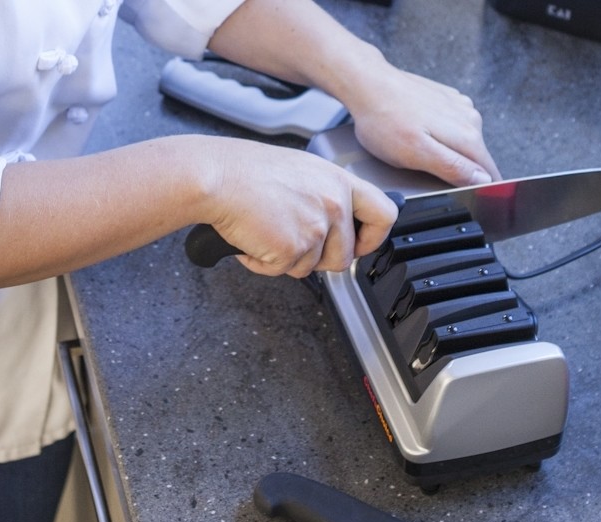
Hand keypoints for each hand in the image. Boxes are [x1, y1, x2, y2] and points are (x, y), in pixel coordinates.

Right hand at [200, 138, 398, 278]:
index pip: (384, 215)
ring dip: (287, 260)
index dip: (372, 238)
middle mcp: (333, 203)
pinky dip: (263, 262)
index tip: (358, 244)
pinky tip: (252, 238)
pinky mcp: (294, 248)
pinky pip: (283, 271)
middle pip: (344, 256)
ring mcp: (316, 228)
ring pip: (312, 268)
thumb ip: (323, 197)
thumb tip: (331, 225)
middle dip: (318, 259)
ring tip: (266, 232)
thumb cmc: (245, 171)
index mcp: (338, 181)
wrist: (216, 178)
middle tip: (293, 244)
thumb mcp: (300, 172)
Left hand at [342, 65, 501, 187]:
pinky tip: (419, 134)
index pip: (489, 173)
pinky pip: (452, 127)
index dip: (480, 189)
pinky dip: (440, 136)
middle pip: (477, 159)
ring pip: (464, 143)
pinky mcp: (447, 99)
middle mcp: (470, 118)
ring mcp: (459, 106)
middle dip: (460, 172)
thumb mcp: (417, 154)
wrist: (368, 84)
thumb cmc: (384, 121)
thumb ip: (453, 168)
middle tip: (428, 173)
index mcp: (468, 135)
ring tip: (419, 151)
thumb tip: (483, 179)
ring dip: (449, 153)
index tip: (466, 197)